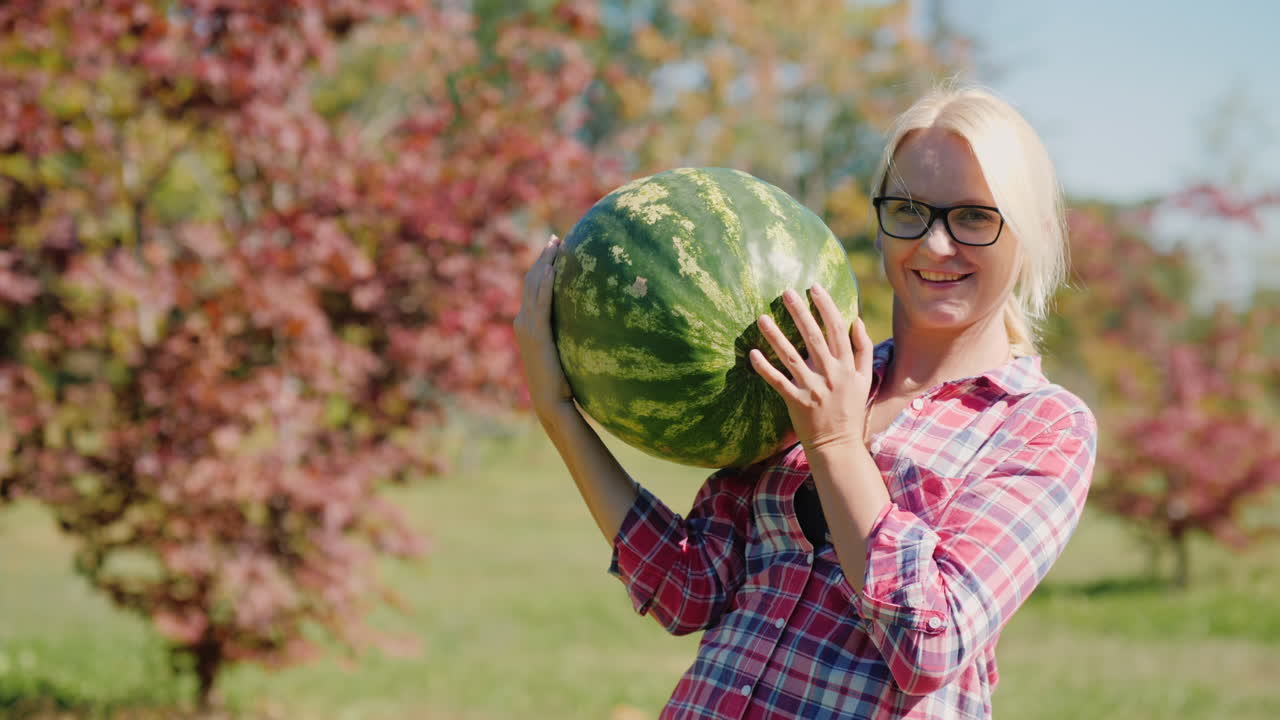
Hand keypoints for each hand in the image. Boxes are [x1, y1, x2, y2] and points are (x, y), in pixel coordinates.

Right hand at [514, 235, 574, 420]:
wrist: (551, 400)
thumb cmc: (561, 381)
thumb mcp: (563, 350)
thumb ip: (567, 333)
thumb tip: (588, 321)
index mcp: (527, 323)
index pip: (532, 287)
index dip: (541, 266)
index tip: (554, 249)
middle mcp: (522, 321)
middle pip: (531, 280)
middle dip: (543, 257)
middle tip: (556, 238)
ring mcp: (527, 326)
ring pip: (534, 286)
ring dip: (545, 263)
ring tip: (556, 245)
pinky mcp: (536, 333)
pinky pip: (541, 302)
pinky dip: (546, 283)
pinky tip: (554, 268)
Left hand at [749, 283, 873, 451]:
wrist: (839, 445)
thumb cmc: (850, 409)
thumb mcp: (864, 379)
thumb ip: (864, 349)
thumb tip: (856, 320)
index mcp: (847, 366)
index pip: (836, 329)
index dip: (826, 306)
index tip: (814, 287)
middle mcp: (831, 375)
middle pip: (814, 338)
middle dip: (800, 313)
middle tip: (786, 293)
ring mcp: (813, 389)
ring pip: (792, 357)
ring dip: (776, 337)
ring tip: (761, 318)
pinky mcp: (797, 402)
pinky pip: (778, 382)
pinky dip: (765, 368)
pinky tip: (752, 353)